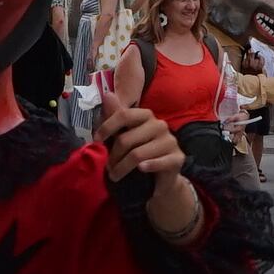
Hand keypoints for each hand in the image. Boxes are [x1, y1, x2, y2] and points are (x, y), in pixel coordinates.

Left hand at [95, 100, 198, 234]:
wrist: (161, 179)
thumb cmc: (140, 154)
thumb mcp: (125, 136)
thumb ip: (116, 117)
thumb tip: (108, 95)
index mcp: (146, 116)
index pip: (124, 114)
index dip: (107, 127)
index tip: (96, 141)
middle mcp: (159, 125)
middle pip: (126, 139)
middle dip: (112, 156)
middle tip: (107, 167)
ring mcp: (170, 141)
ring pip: (138, 154)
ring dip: (122, 168)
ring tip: (115, 176)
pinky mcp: (178, 158)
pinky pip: (158, 162)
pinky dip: (147, 167)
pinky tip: (140, 170)